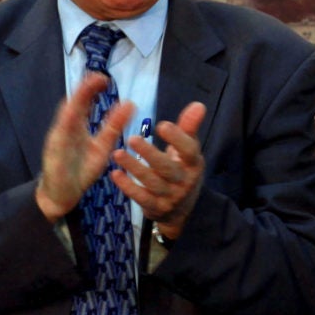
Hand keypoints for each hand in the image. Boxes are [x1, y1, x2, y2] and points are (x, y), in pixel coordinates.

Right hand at [36, 73, 135, 221]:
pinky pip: (60, 136)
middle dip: (84, 90)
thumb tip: (130, 104)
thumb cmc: (80, 169)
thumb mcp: (102, 146)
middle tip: (98, 77)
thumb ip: (113, 126)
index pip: (84, 103)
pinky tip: (72, 110)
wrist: (62, 195)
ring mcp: (58, 139)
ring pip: (66, 116)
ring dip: (75, 101)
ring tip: (87, 86)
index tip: (103, 78)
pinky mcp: (54, 153)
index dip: (92, 89)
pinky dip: (65, 123)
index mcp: (77, 126)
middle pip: (74, 105)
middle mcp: (66, 129)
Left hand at [110, 101, 206, 239]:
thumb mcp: (189, 151)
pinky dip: (128, 186)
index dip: (177, 139)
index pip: (189, 151)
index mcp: (194, 164)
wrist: (182, 209)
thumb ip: (189, 128)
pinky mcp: (156, 207)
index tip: (161, 125)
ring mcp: (170, 196)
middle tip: (132, 138)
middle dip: (150, 154)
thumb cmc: (182, 170)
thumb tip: (198, 104)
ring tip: (117, 153)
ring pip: (152, 182)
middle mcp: (184, 181)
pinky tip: (115, 174)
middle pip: (167, 168)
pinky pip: (141, 197)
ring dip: (134, 168)